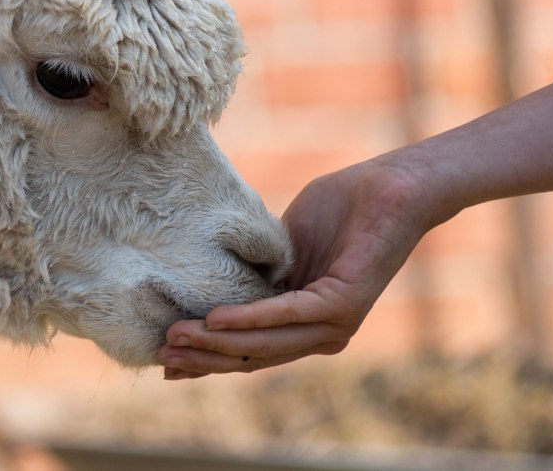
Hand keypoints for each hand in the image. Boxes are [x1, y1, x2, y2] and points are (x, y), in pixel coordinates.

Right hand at [157, 159, 435, 378]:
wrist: (391, 188)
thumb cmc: (342, 208)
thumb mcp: (287, 248)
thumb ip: (261, 275)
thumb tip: (220, 287)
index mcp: (306, 322)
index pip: (250, 349)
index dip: (209, 359)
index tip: (166, 364)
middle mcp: (322, 333)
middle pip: (252, 355)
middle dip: (204, 358)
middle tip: (161, 354)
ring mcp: (335, 322)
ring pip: (265, 342)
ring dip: (216, 342)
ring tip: (176, 337)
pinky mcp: (343, 302)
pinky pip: (287, 314)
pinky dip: (249, 319)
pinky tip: (215, 319)